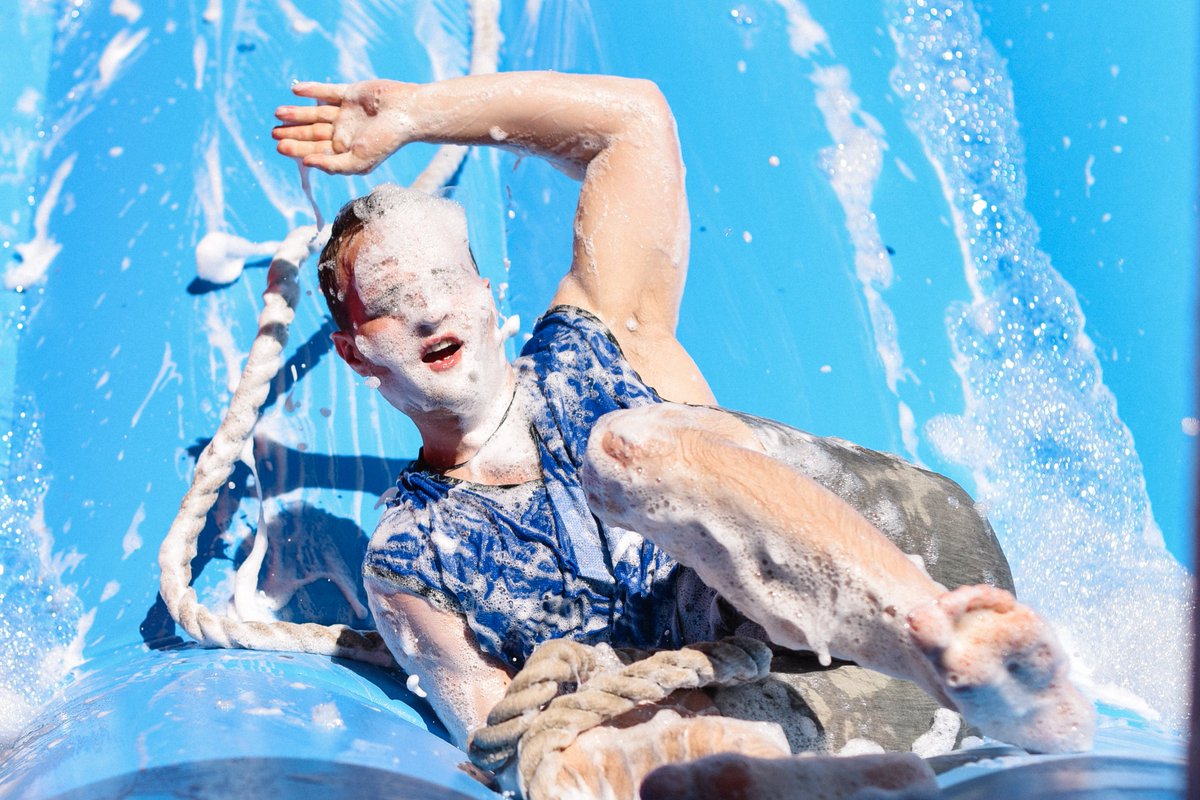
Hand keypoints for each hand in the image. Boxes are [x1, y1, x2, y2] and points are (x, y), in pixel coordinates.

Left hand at [273, 80, 412, 174]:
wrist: (406, 113)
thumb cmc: (386, 141)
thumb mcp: (358, 162)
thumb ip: (332, 165)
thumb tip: (307, 164)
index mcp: (346, 150)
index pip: (316, 150)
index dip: (297, 149)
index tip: (279, 146)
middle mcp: (345, 132)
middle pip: (313, 132)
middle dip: (293, 132)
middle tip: (273, 132)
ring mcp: (347, 112)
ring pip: (316, 112)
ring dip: (297, 113)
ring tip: (278, 112)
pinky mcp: (350, 93)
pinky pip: (327, 91)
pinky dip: (312, 90)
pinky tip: (295, 90)